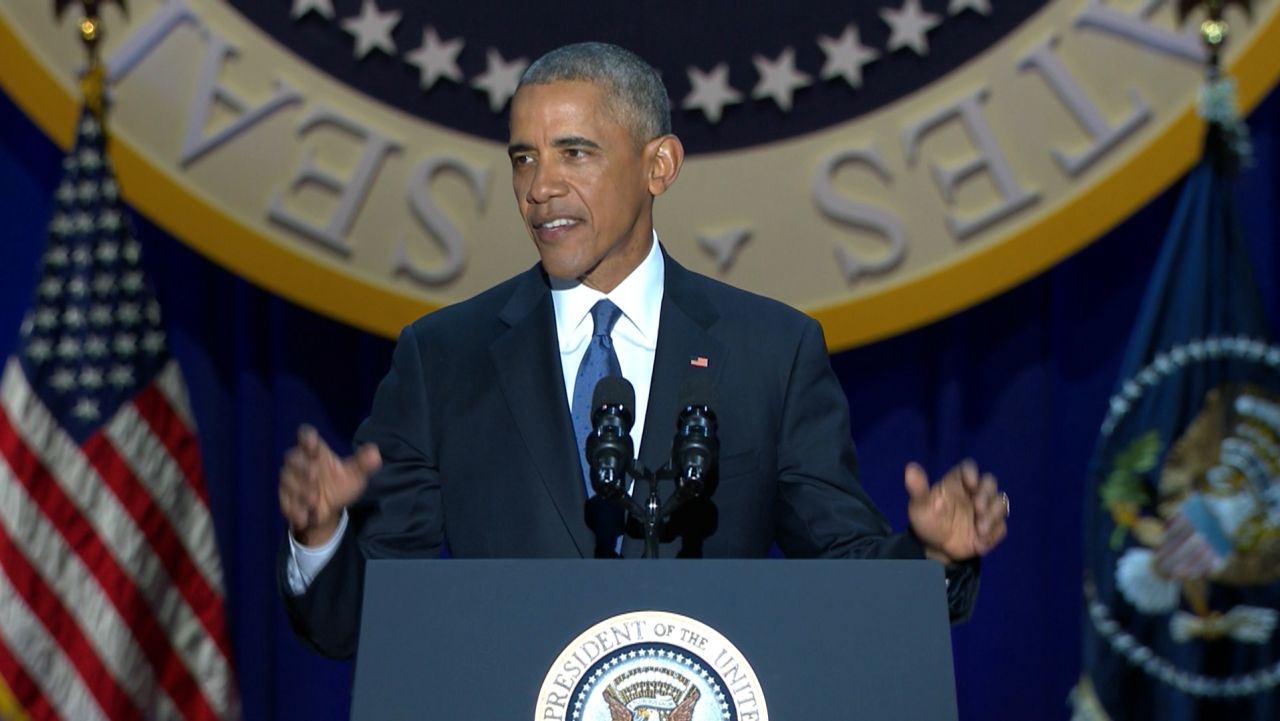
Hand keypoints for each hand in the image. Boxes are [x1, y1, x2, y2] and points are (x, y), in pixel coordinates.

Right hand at [278, 425, 380, 546]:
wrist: (330, 511)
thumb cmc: (340, 485)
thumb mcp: (355, 475)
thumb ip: (363, 463)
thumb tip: (375, 453)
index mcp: (316, 451)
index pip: (305, 436)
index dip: (306, 437)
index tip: (312, 443)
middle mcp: (300, 463)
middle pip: (292, 457)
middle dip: (302, 467)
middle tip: (315, 477)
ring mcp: (291, 481)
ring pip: (287, 480)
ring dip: (299, 490)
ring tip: (314, 501)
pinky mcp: (286, 499)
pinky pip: (285, 502)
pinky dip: (294, 509)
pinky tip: (306, 516)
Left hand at [905, 459, 1006, 563]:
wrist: (934, 548)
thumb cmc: (927, 521)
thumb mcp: (920, 506)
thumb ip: (918, 489)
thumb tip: (910, 468)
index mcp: (956, 483)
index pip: (968, 468)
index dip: (972, 472)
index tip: (971, 483)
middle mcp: (974, 492)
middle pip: (990, 483)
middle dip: (987, 494)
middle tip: (978, 508)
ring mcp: (985, 510)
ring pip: (1001, 503)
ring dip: (993, 515)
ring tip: (979, 530)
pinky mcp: (992, 527)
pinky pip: (1001, 527)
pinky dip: (993, 534)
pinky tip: (980, 543)